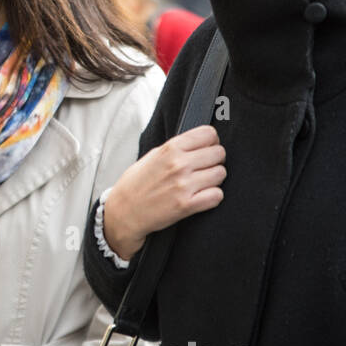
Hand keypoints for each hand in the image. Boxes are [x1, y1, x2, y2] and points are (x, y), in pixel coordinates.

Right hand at [102, 125, 225, 258]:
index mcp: (170, 148)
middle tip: (204, 167)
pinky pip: (217, 195)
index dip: (211, 141)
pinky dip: (213, 196)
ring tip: (202, 183)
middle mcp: (179, 164)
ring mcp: (184, 185)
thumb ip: (177, 147)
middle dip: (214, 160)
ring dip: (214, 179)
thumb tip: (199, 142)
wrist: (124, 211)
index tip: (206, 148)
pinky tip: (202, 196)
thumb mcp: (153, 155)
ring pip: (221, 173)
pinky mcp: (186, 205)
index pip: (209, 134)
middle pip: (219, 153)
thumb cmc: (136, 184)